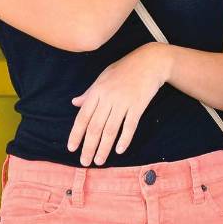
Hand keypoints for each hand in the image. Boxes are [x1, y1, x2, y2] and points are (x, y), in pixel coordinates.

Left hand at [68, 43, 171, 166]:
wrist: (150, 61)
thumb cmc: (125, 69)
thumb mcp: (103, 77)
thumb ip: (89, 93)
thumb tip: (74, 103)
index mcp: (97, 91)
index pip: (83, 117)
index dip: (76, 134)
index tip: (72, 148)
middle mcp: (108, 98)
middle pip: (95, 127)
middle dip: (88, 146)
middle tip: (84, 162)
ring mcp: (123, 102)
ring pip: (111, 130)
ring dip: (104, 148)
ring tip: (99, 161)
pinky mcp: (138, 105)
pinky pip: (130, 126)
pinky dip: (124, 139)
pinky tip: (119, 150)